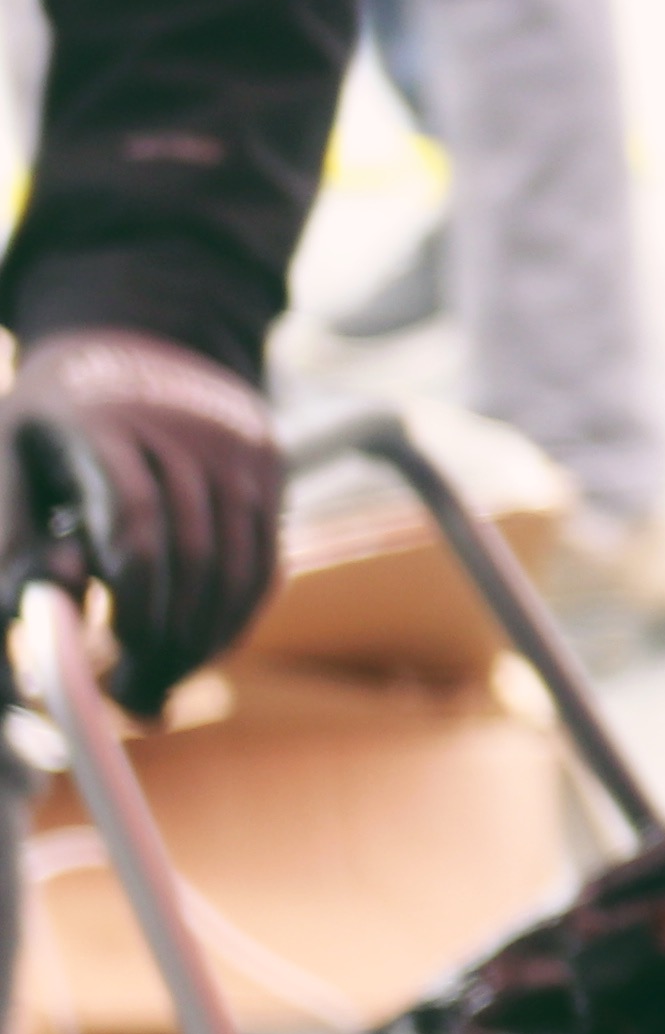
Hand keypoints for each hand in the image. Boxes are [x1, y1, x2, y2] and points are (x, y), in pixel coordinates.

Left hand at [3, 326, 281, 706]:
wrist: (143, 333)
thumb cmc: (56, 416)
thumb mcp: (10, 452)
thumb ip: (12, 532)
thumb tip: (28, 611)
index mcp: (104, 426)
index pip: (137, 527)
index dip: (131, 604)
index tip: (105, 662)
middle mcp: (185, 433)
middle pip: (193, 557)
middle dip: (167, 641)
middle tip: (136, 699)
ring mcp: (237, 448)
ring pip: (238, 565)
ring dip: (205, 641)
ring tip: (165, 684)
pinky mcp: (270, 468)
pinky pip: (266, 560)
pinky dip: (240, 616)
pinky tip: (206, 647)